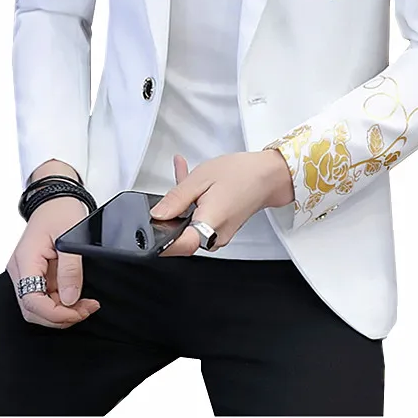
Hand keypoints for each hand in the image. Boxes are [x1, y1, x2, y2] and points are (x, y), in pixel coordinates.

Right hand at [6, 196, 100, 328]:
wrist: (56, 199)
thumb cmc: (60, 210)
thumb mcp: (71, 237)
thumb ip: (70, 269)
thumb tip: (70, 299)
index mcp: (25, 260)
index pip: (31, 301)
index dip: (54, 314)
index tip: (78, 312)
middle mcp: (21, 270)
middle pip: (32, 310)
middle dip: (60, 317)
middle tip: (86, 310)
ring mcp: (27, 273)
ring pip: (38, 307)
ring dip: (62, 311)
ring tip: (86, 305)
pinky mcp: (35, 274)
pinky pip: (45, 297)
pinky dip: (62, 302)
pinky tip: (78, 298)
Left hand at [150, 150, 294, 255]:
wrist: (269, 175)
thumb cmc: (241, 174)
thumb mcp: (201, 178)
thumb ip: (176, 198)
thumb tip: (157, 214)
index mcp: (210, 224)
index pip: (179, 245)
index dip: (161, 240)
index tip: (148, 231)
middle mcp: (215, 236)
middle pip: (180, 233)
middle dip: (172, 210)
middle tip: (175, 187)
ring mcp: (218, 235)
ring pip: (189, 224)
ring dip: (183, 203)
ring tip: (187, 177)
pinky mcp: (221, 229)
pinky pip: (200, 221)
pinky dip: (193, 204)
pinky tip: (193, 184)